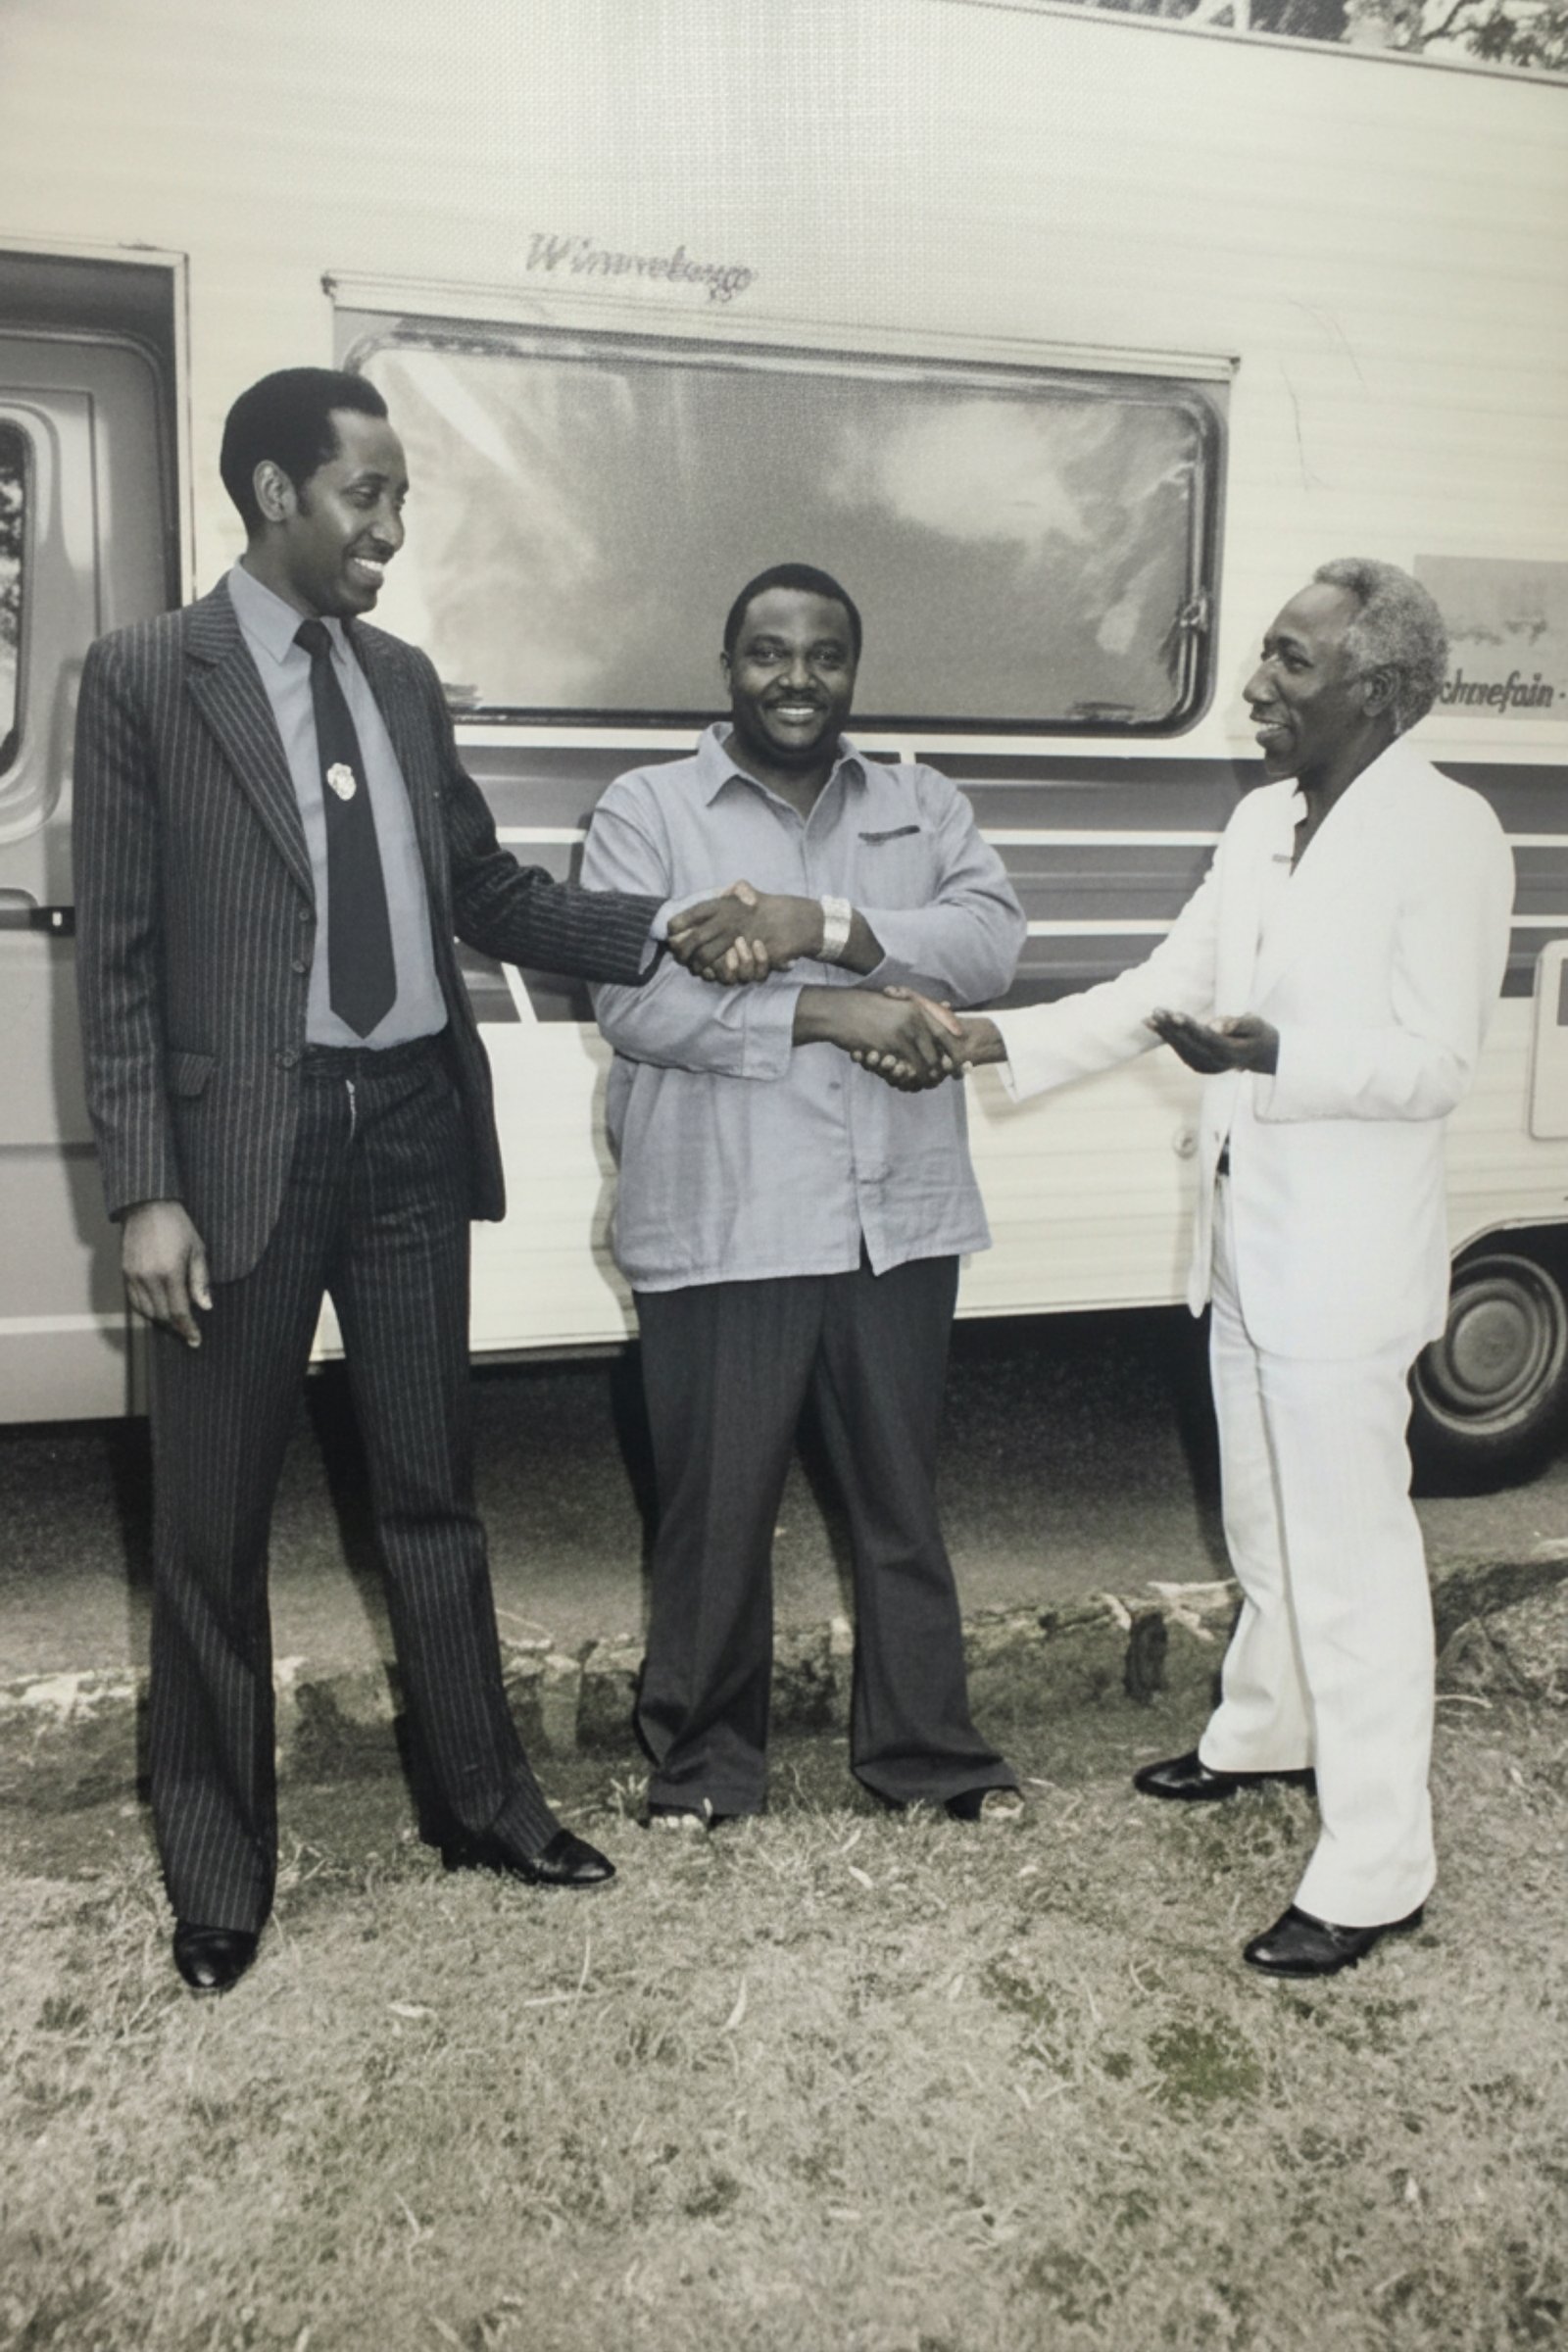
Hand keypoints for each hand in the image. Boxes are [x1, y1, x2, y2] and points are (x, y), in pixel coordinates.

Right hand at [122, 1199, 210, 1346]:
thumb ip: (200, 1281)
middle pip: (162, 1315)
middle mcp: (149, 1278)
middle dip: (176, 1326)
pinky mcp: (125, 1272)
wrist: (148, 1206)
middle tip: (188, 1330)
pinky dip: (147, 1309)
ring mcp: (134, 1276)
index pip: (178, 1312)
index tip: (195, 1340)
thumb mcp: (197, 1250)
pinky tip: (158, 1308)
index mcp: (170, 1273)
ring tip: (175, 1321)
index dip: (188, 1329)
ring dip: (161, 1319)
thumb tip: (205, 1307)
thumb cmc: (178, 1226)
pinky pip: (134, 1301)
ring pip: (147, 1311)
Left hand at [667, 881, 822, 983]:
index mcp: (724, 905)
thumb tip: (720, 893)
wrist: (795, 921)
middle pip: (694, 938)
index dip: (677, 924)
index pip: (692, 914)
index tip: (670, 931)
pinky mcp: (745, 955)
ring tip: (695, 966)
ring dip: (698, 963)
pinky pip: (726, 967)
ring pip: (707, 955)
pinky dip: (717, 970)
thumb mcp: (748, 892)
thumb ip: (734, 891)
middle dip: (682, 949)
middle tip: (679, 955)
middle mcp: (727, 921)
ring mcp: (737, 938)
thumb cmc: (767, 907)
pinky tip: (713, 971)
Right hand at [817, 987, 963, 1090]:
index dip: (953, 1047)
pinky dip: (911, 1077)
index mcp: (916, 1008)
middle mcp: (914, 1021)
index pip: (944, 1030)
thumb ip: (912, 1012)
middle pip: (938, 1049)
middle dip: (943, 1066)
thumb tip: (934, 1015)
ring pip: (925, 1063)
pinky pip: (906, 1068)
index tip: (957, 1059)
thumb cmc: (863, 1007)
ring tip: (929, 1083)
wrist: (838, 1011)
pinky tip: (910, 1081)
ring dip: (928, 1076)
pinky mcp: (888, 1048)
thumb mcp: (893, 1004)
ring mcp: (902, 1035)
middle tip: (944, 1077)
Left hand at [1147, 1009, 1279, 1074]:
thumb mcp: (1255, 1024)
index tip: (1174, 1015)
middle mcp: (1216, 1063)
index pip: (1206, 1038)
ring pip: (1182, 1048)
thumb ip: (1237, 1023)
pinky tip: (1154, 1025)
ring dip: (1164, 1032)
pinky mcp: (1199, 1066)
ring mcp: (1207, 1067)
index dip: (1189, 1027)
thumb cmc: (1258, 1033)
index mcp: (1230, 1052)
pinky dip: (1167, 1038)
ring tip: (1149, 1017)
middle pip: (1190, 1043)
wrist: (1260, 1055)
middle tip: (1156, 1010)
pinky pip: (1181, 1050)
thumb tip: (1216, 1025)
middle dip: (1171, 1027)